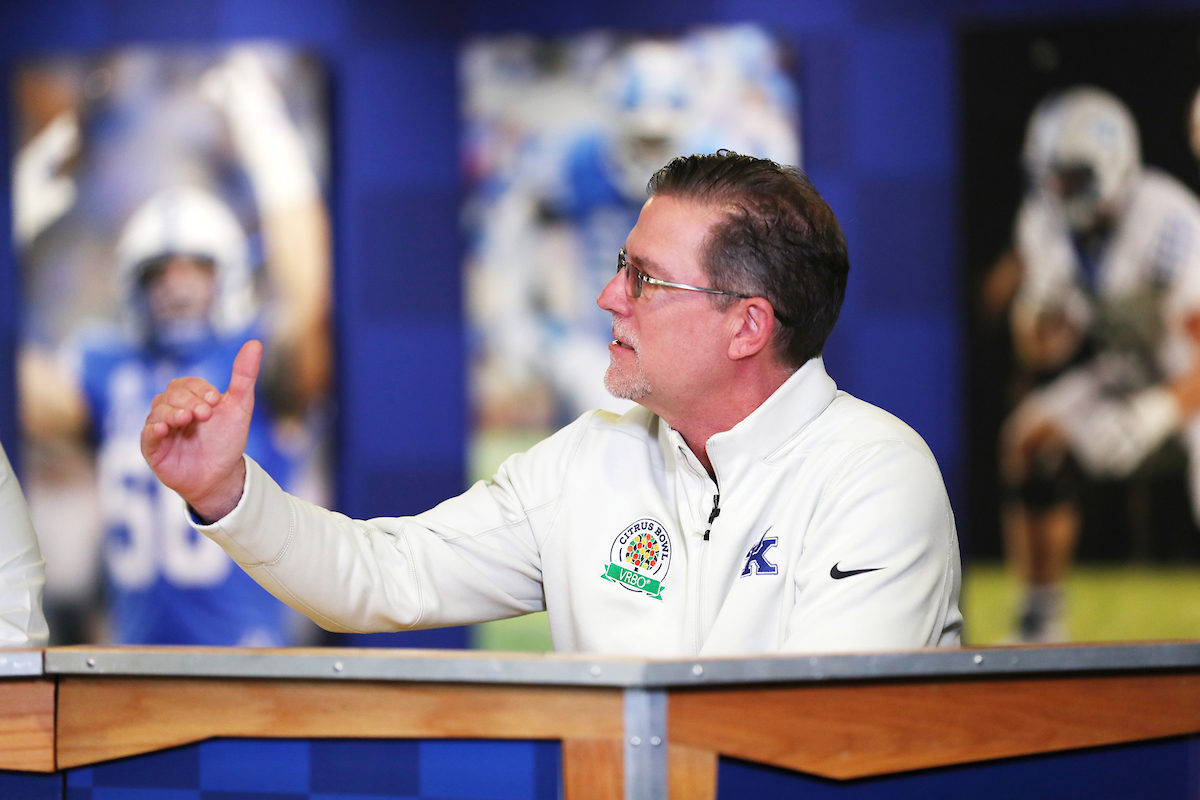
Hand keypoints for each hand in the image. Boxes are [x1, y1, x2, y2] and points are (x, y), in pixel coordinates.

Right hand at [141, 340, 261, 522]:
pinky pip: (147, 436)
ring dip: (172, 413)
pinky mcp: (153, 449)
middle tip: (205, 414)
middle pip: (171, 395)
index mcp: (189, 398)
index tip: (215, 400)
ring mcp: (160, 429)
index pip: (187, 384)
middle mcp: (171, 410)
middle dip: (188, 401)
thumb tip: (255, 343)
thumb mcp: (239, 407)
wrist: (221, 476)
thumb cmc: (227, 440)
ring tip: (188, 419)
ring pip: (157, 412)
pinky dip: (153, 430)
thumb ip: (243, 376)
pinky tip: (163, 429)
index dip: (199, 389)